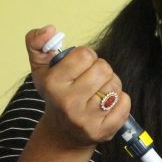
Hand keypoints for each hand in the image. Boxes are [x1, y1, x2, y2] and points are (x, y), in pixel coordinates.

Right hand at [25, 26, 130, 149]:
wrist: (63, 132)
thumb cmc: (55, 93)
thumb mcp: (41, 67)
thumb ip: (37, 42)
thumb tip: (49, 29)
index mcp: (52, 84)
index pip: (86, 55)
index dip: (86, 56)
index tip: (80, 65)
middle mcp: (68, 103)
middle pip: (104, 69)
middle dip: (100, 69)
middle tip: (90, 79)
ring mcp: (86, 120)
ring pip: (115, 85)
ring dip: (110, 84)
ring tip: (97, 92)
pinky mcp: (103, 131)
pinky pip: (125, 103)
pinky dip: (120, 100)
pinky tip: (106, 105)